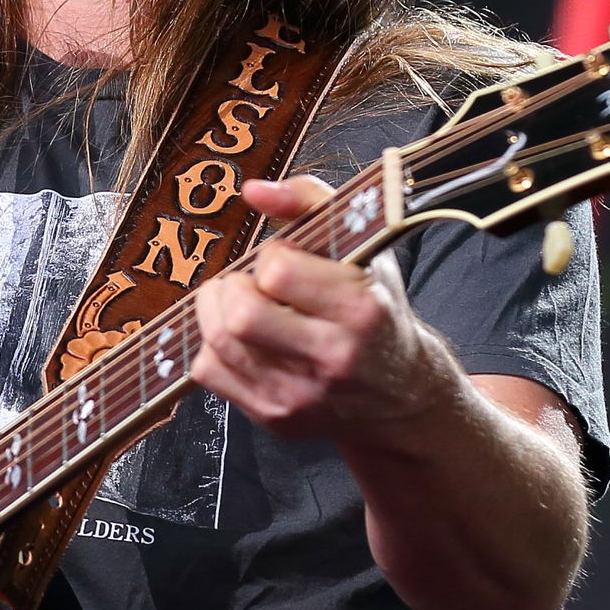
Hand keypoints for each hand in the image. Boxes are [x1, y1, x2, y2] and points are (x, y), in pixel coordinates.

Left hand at [191, 175, 450, 441]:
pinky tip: (239, 338)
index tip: (284, 260)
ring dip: (215, 311)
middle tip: (250, 283)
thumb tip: (252, 190)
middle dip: (233, 287)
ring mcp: (302, 396)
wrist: (401, 393)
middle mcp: (334, 359)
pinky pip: (208, 373)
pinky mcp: (275, 419)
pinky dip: (212, 346)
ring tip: (241, 302)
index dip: (271, 257)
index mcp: (362, 311)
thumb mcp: (362, 246)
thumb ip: (309, 200)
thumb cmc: (376, 309)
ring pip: (217, 343)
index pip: (278, 272)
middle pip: (240, 316)